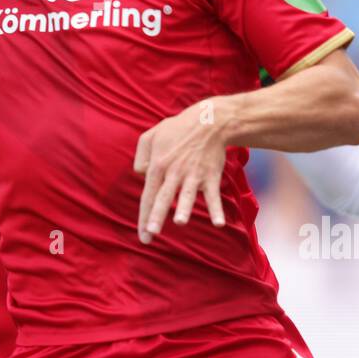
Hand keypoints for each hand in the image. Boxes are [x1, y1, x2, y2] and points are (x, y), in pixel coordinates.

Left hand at [133, 99, 228, 243]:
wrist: (208, 122)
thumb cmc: (177, 129)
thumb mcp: (150, 136)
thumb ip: (140, 156)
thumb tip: (142, 176)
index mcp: (158, 165)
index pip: (148, 194)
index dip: (144, 216)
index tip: (144, 235)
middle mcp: (174, 172)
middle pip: (163, 197)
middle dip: (156, 216)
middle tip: (151, 233)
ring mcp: (193, 175)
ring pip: (187, 194)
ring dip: (184, 208)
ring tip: (180, 222)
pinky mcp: (211, 176)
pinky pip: (214, 196)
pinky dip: (217, 209)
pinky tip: (218, 223)